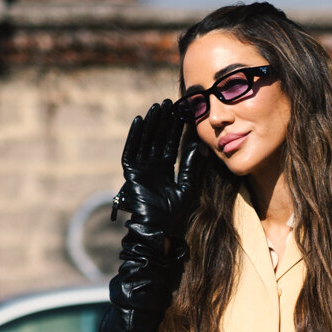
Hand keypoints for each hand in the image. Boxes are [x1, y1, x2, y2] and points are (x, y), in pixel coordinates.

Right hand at [112, 100, 204, 243]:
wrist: (158, 228)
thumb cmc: (173, 212)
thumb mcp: (187, 186)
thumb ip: (192, 166)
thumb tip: (201, 146)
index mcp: (165, 169)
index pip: (171, 144)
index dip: (175, 129)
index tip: (181, 112)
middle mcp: (152, 166)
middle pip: (158, 139)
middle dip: (163, 121)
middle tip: (169, 103)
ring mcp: (141, 168)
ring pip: (145, 140)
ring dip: (150, 123)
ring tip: (156, 107)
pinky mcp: (131, 172)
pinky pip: (131, 150)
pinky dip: (134, 136)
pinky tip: (139, 120)